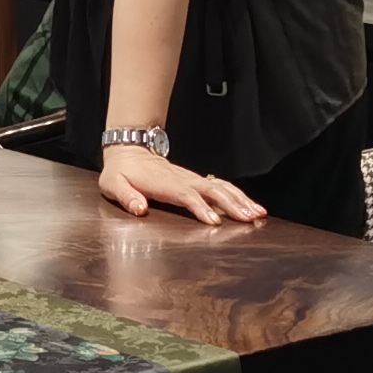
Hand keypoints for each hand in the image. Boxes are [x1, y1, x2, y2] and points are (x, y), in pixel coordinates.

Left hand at [97, 141, 265, 226]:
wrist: (129, 151)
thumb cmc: (121, 173)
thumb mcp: (113, 184)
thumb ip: (126, 197)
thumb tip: (139, 209)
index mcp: (164, 184)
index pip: (186, 195)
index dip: (200, 207)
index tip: (215, 220)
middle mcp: (182, 180)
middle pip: (212, 191)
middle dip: (232, 204)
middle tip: (250, 219)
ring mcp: (191, 179)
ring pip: (221, 187)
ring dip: (240, 200)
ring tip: (258, 214)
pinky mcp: (195, 181)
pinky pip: (221, 186)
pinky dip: (238, 195)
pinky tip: (250, 206)